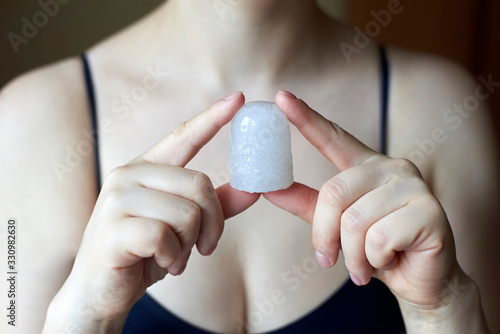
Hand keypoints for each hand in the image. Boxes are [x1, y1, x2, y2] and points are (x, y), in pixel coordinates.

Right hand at [46, 92, 259, 330]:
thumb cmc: (144, 253)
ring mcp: (117, 198)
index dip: (212, 117)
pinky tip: (162, 263)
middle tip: (205, 247)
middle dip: (212, 223)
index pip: (183, 136)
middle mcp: (129, 174)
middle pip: (199, 184)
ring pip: (187, 213)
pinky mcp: (112, 227)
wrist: (101, 292)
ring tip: (175, 257)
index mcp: (146, 168)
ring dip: (190, 244)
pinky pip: (165, 236)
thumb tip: (254, 190)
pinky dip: (173, 257)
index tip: (239, 99)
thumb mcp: (184, 227)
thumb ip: (216, 205)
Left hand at [264, 91, 464, 310]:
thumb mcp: (336, 225)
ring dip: (353, 255)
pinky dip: (375, 260)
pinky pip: (379, 238)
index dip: (306, 118)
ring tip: (365, 265)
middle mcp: (392, 167)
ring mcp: (413, 186)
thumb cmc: (377, 249)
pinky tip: (391, 260)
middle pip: (333, 193)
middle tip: (331, 259)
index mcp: (367, 166)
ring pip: (355, 222)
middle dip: (326, 236)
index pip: (334, 136)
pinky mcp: (430, 211)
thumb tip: (268, 189)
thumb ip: (307, 204)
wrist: (420, 280)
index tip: (281, 97)